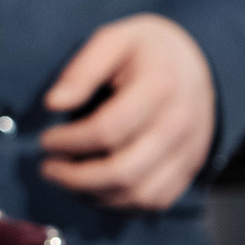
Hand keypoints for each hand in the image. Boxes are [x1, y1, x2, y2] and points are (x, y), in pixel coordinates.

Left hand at [38, 14, 215, 210]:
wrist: (199, 63)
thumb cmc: (147, 51)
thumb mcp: (113, 41)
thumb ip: (82, 69)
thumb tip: (53, 103)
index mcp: (160, 87)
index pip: (107, 130)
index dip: (68, 142)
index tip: (45, 139)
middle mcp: (180, 124)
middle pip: (123, 171)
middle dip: (75, 178)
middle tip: (48, 168)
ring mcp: (189, 150)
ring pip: (138, 194)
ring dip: (93, 195)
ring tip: (66, 179)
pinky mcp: (190, 168)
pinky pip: (154, 201)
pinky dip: (119, 203)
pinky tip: (95, 188)